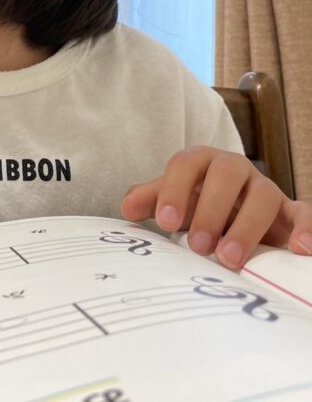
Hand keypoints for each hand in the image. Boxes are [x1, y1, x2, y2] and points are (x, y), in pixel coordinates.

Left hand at [120, 145, 311, 269]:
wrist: (235, 214)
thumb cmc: (199, 204)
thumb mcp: (175, 201)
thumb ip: (150, 200)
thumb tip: (127, 208)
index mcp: (202, 162)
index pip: (186, 163)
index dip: (174, 189)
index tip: (165, 222)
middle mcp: (235, 169)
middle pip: (225, 174)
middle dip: (210, 209)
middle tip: (198, 246)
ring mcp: (265, 189)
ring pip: (262, 196)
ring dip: (246, 228)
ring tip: (229, 259)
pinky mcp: (290, 212)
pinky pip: (304, 213)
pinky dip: (306, 228)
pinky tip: (298, 249)